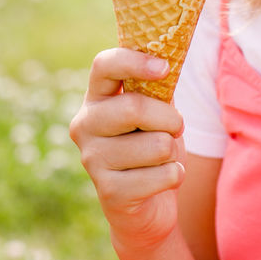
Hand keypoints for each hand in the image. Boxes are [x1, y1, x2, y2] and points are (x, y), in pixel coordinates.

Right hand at [70, 47, 188, 254]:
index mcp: (96, 98)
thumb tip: (170, 54)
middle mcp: (85, 125)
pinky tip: (162, 180)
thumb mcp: (155, 112)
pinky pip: (162, 175)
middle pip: (135, 107)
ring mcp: (92, 159)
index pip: (104, 65)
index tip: (164, 68)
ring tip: (161, 159)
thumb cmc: (152, 147)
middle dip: (170, 119)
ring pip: (156, 145)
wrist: (147, 205)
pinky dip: (175, 176)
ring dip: (172, 152)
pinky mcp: (108, 191)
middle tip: (175, 128)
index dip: (135, 61)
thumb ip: (157, 87)